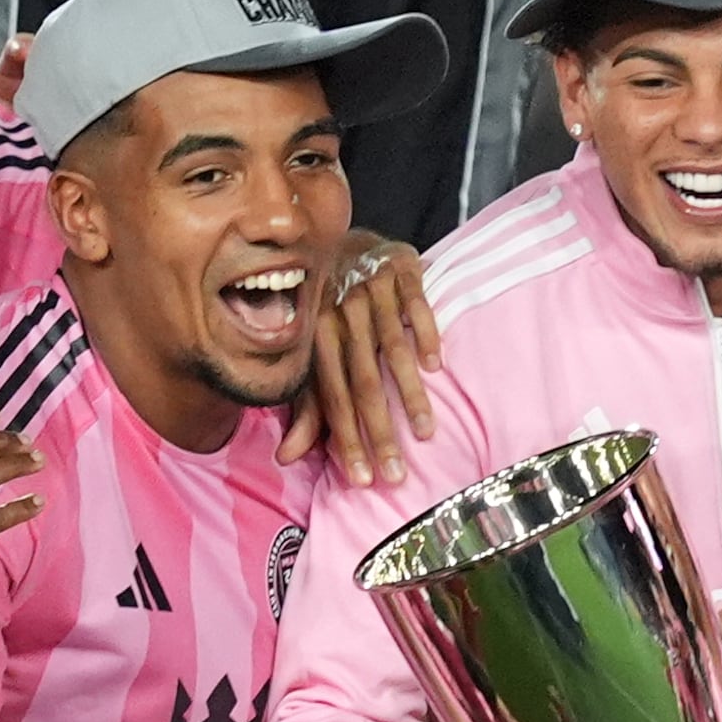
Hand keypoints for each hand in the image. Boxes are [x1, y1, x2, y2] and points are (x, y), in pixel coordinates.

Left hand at [283, 231, 441, 483]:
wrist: (349, 241)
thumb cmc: (330, 311)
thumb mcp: (311, 357)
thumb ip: (304, 409)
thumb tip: (285, 459)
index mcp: (316, 337)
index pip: (332, 398)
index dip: (347, 440)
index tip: (364, 480)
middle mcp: (340, 314)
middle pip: (362, 382)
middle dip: (379, 432)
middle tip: (396, 474)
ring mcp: (370, 290)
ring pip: (391, 349)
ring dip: (409, 393)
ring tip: (425, 432)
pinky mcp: (401, 269)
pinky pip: (415, 305)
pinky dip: (426, 333)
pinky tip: (436, 366)